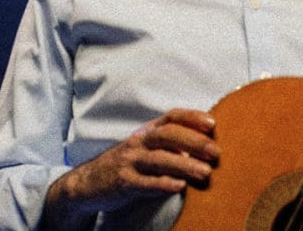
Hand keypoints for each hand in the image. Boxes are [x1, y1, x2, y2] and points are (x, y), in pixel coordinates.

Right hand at [42, 109, 218, 229]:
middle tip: (215, 152)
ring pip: (159, 159)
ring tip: (205, 172)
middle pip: (167, 135)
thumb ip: (171, 146)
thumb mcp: (146, 148)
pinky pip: (144, 182)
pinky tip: (179, 187)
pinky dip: (163, 184)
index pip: (171, 116)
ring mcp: (129, 161)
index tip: (213, 124)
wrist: (87, 182)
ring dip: (185, 165)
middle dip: (193, 141)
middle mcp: (138, 142)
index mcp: (146, 131)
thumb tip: (204, 148)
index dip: (192, 117)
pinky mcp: (122, 182)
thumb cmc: (127, 164)